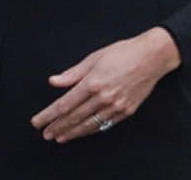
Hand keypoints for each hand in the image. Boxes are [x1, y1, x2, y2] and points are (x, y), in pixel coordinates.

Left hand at [31, 27, 180, 142]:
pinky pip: (103, 125)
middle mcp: (103, 97)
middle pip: (74, 117)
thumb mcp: (95, 57)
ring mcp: (115, 106)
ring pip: (88, 125)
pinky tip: (81, 132)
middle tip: (45, 133)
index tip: (37, 121)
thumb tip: (54, 81)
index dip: (49, 115)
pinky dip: (90, 130)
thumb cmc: (124, 52)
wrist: (152, 57)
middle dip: (57, 126)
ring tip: (59, 137)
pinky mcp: (125, 112)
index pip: (65, 104)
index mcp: (93, 82)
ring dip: (71, 133)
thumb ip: (73, 73)